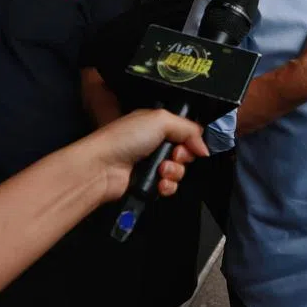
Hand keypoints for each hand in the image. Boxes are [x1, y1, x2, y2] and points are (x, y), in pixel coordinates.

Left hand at [91, 109, 210, 202]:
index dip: (192, 139)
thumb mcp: (161, 120)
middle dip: (184, 156)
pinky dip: (168, 186)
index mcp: (157, 125)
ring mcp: (151, 165)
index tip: (190, 144)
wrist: (102, 167)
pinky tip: (159, 183)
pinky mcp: (149, 184)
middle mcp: (155, 144)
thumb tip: (204, 146)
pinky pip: (170, 187)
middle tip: (173, 155)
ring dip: (175, 172)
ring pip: (180, 171)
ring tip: (161, 170)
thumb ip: (189, 128)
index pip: (186, 132)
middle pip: (186, 153)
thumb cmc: (123, 139)